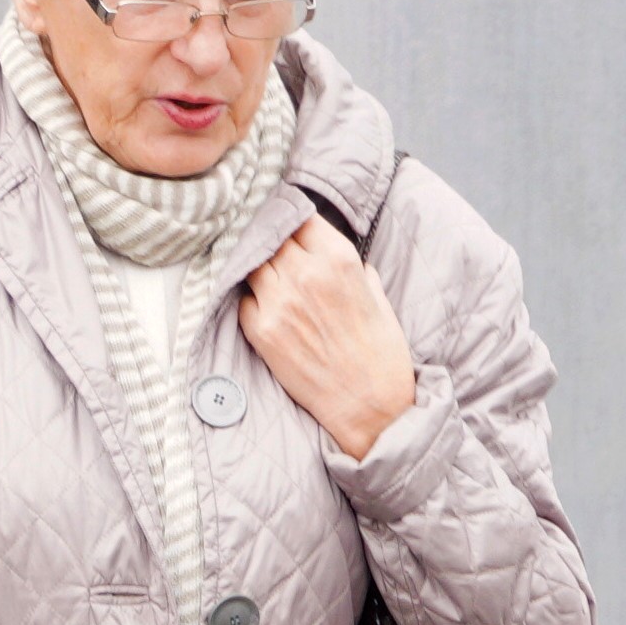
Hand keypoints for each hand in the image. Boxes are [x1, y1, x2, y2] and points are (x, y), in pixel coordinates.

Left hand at [237, 225, 417, 458]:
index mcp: (338, 259)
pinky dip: (253, 300)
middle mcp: (304, 274)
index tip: (291, 225)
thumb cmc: (382, 353)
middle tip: (278, 252)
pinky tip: (268, 309)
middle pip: (273, 238)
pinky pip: (244, 299)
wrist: (370, 406)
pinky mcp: (261, 331)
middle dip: (276, 243)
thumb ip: (354, 269)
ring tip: (271, 279)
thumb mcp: (377, 297)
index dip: (294, 221)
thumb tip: (337, 257)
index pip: (300, 218)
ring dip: (260, 268)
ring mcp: (278, 302)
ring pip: (253, 264)